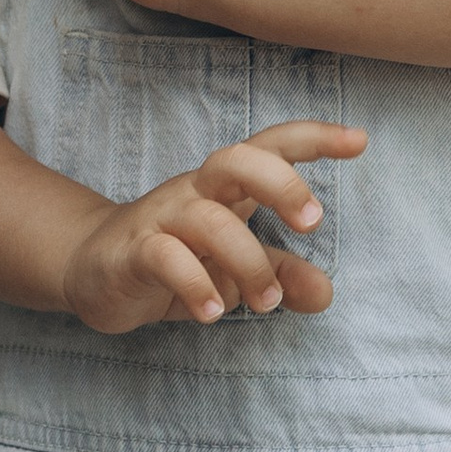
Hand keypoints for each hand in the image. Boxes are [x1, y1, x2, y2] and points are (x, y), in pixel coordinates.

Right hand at [60, 121, 367, 333]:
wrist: (91, 270)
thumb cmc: (174, 259)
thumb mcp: (234, 270)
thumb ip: (280, 276)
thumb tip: (325, 294)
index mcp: (225, 187)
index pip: (269, 146)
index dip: (313, 138)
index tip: (359, 141)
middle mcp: (194, 192)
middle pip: (235, 160)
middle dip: (281, 184)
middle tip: (313, 222)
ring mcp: (160, 218)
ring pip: (208, 220)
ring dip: (248, 261)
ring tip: (265, 302)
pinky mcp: (132, 252)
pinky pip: (165, 258)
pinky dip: (196, 285)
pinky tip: (214, 313)